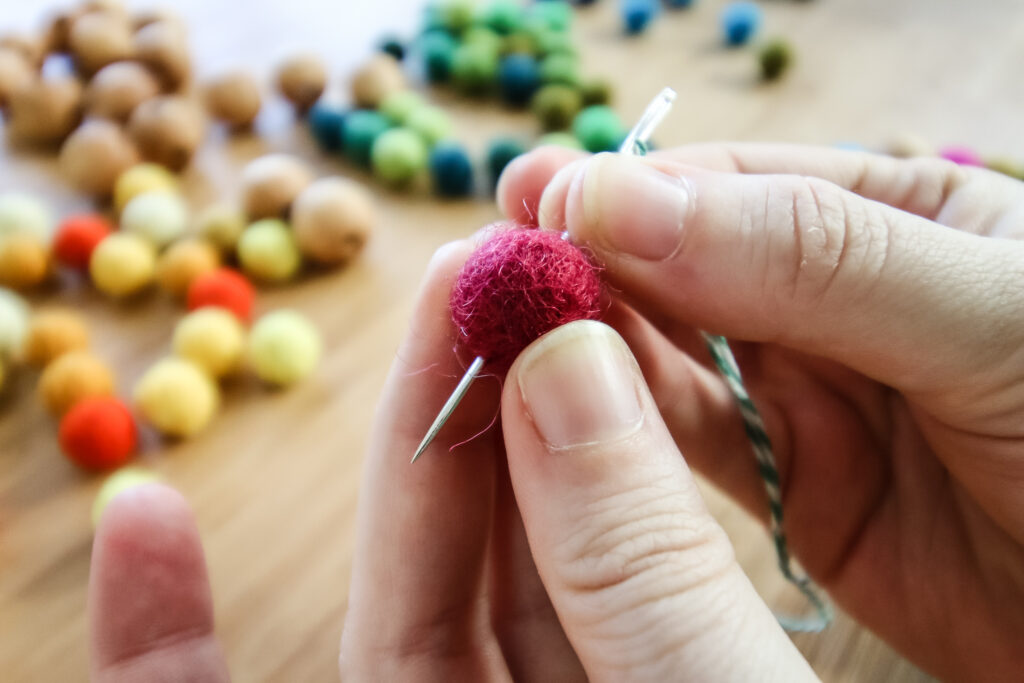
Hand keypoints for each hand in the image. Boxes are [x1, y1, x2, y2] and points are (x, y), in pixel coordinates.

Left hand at [89, 244, 818, 680]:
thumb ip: (637, 577)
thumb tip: (558, 372)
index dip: (164, 664)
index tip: (143, 512)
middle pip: (423, 609)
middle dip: (440, 446)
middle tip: (474, 294)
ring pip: (519, 581)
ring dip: (526, 444)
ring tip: (542, 311)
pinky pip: (596, 595)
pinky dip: (589, 499)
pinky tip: (588, 400)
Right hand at [494, 143, 1023, 681]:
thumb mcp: (988, 314)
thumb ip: (814, 253)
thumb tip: (629, 197)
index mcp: (893, 213)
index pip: (737, 184)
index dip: (639, 192)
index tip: (547, 203)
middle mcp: (836, 297)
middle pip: (686, 264)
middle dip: (594, 260)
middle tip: (497, 258)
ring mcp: (810, 391)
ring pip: (673, 355)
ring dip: (591, 340)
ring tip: (506, 322)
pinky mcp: (795, 485)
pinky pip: (690, 443)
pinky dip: (622, 425)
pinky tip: (559, 402)